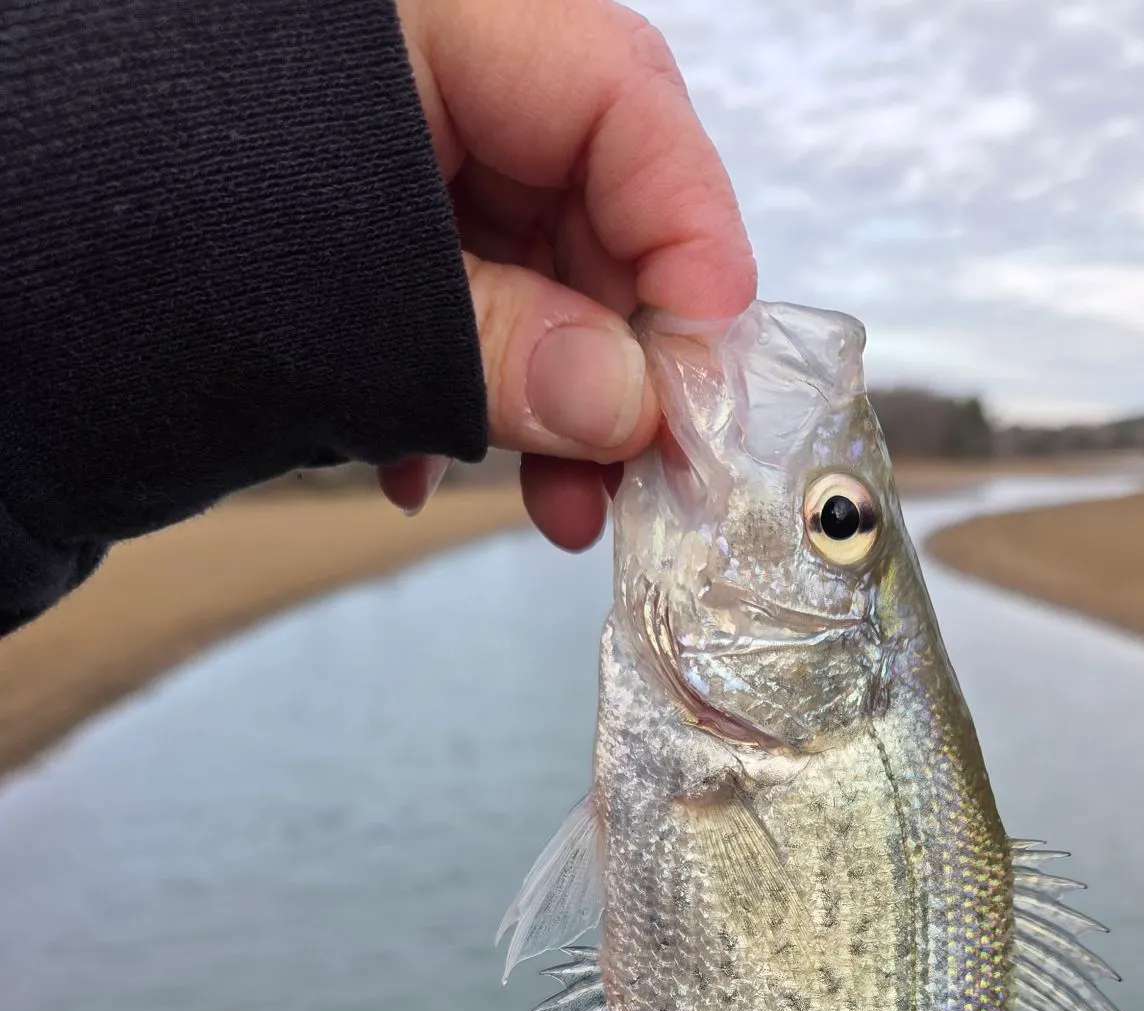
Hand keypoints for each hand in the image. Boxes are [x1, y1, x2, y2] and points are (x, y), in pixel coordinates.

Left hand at [379, 0, 754, 547]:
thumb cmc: (117, 250)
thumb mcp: (342, 307)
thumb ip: (499, 347)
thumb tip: (632, 408)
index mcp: (430, 21)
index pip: (620, 97)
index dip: (689, 241)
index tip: (707, 379)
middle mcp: (422, 71)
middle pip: (590, 201)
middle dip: (616, 359)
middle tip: (639, 479)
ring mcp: (384, 147)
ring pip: (527, 266)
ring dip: (547, 399)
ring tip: (558, 509)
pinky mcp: (352, 220)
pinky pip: (451, 293)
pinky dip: (457, 388)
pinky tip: (425, 470)